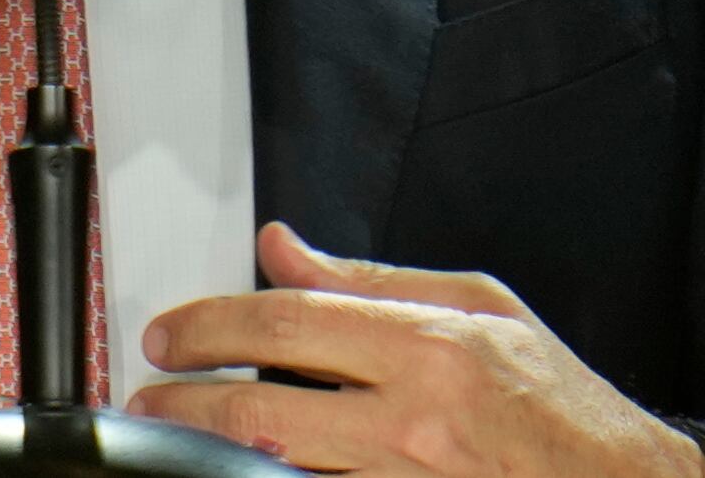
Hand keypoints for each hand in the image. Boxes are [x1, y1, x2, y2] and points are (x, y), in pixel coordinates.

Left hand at [131, 224, 704, 477]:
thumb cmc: (554, 400)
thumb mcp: (477, 306)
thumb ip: (370, 279)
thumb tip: (282, 249)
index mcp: (428, 348)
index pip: (289, 322)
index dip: (211, 324)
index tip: (169, 332)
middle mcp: (410, 424)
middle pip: (261, 407)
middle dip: (187, 397)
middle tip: (150, 389)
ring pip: (276, 470)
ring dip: (216, 453)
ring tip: (179, 436)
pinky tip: (250, 467)